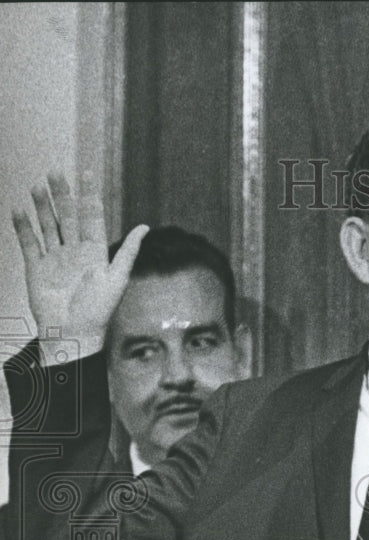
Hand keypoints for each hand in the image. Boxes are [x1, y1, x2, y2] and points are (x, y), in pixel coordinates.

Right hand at [12, 171, 146, 360]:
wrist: (72, 332)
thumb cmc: (98, 310)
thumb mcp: (117, 278)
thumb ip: (128, 250)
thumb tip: (145, 226)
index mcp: (95, 252)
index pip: (92, 217)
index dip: (89, 195)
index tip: (87, 173)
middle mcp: (75, 252)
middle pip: (68, 217)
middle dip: (62, 195)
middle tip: (56, 172)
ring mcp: (55, 259)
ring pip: (48, 226)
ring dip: (43, 207)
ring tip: (37, 186)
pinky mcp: (36, 268)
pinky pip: (29, 243)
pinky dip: (23, 227)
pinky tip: (18, 210)